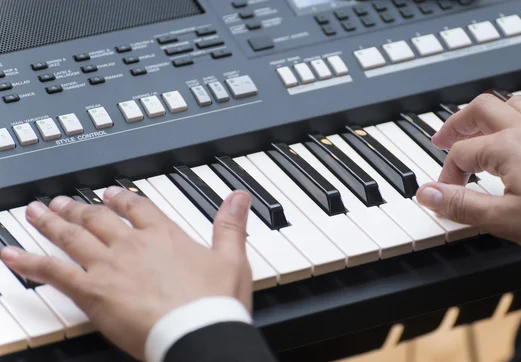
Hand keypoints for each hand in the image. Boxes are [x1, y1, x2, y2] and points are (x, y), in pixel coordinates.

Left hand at [0, 188, 252, 359]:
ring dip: (52, 222)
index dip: (122, 198)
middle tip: (62, 202)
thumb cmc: (214, 301)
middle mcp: (133, 244)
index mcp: (165, 235)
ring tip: (35, 213)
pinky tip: (11, 254)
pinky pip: (53, 270)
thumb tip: (239, 198)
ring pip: (73, 236)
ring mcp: (109, 265)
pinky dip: (29, 260)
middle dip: (79, 208)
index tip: (111, 194)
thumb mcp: (232, 259)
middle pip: (99, 217)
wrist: (196, 331)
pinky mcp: (92, 291)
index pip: (137, 207)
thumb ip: (230, 225)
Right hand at [416, 94, 520, 253]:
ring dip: (492, 114)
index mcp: (507, 147)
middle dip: (457, 124)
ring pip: (515, 103)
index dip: (447, 175)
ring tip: (482, 130)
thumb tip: (427, 194)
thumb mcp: (504, 219)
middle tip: (443, 140)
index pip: (460, 154)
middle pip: (481, 110)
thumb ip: (460, 204)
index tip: (447, 195)